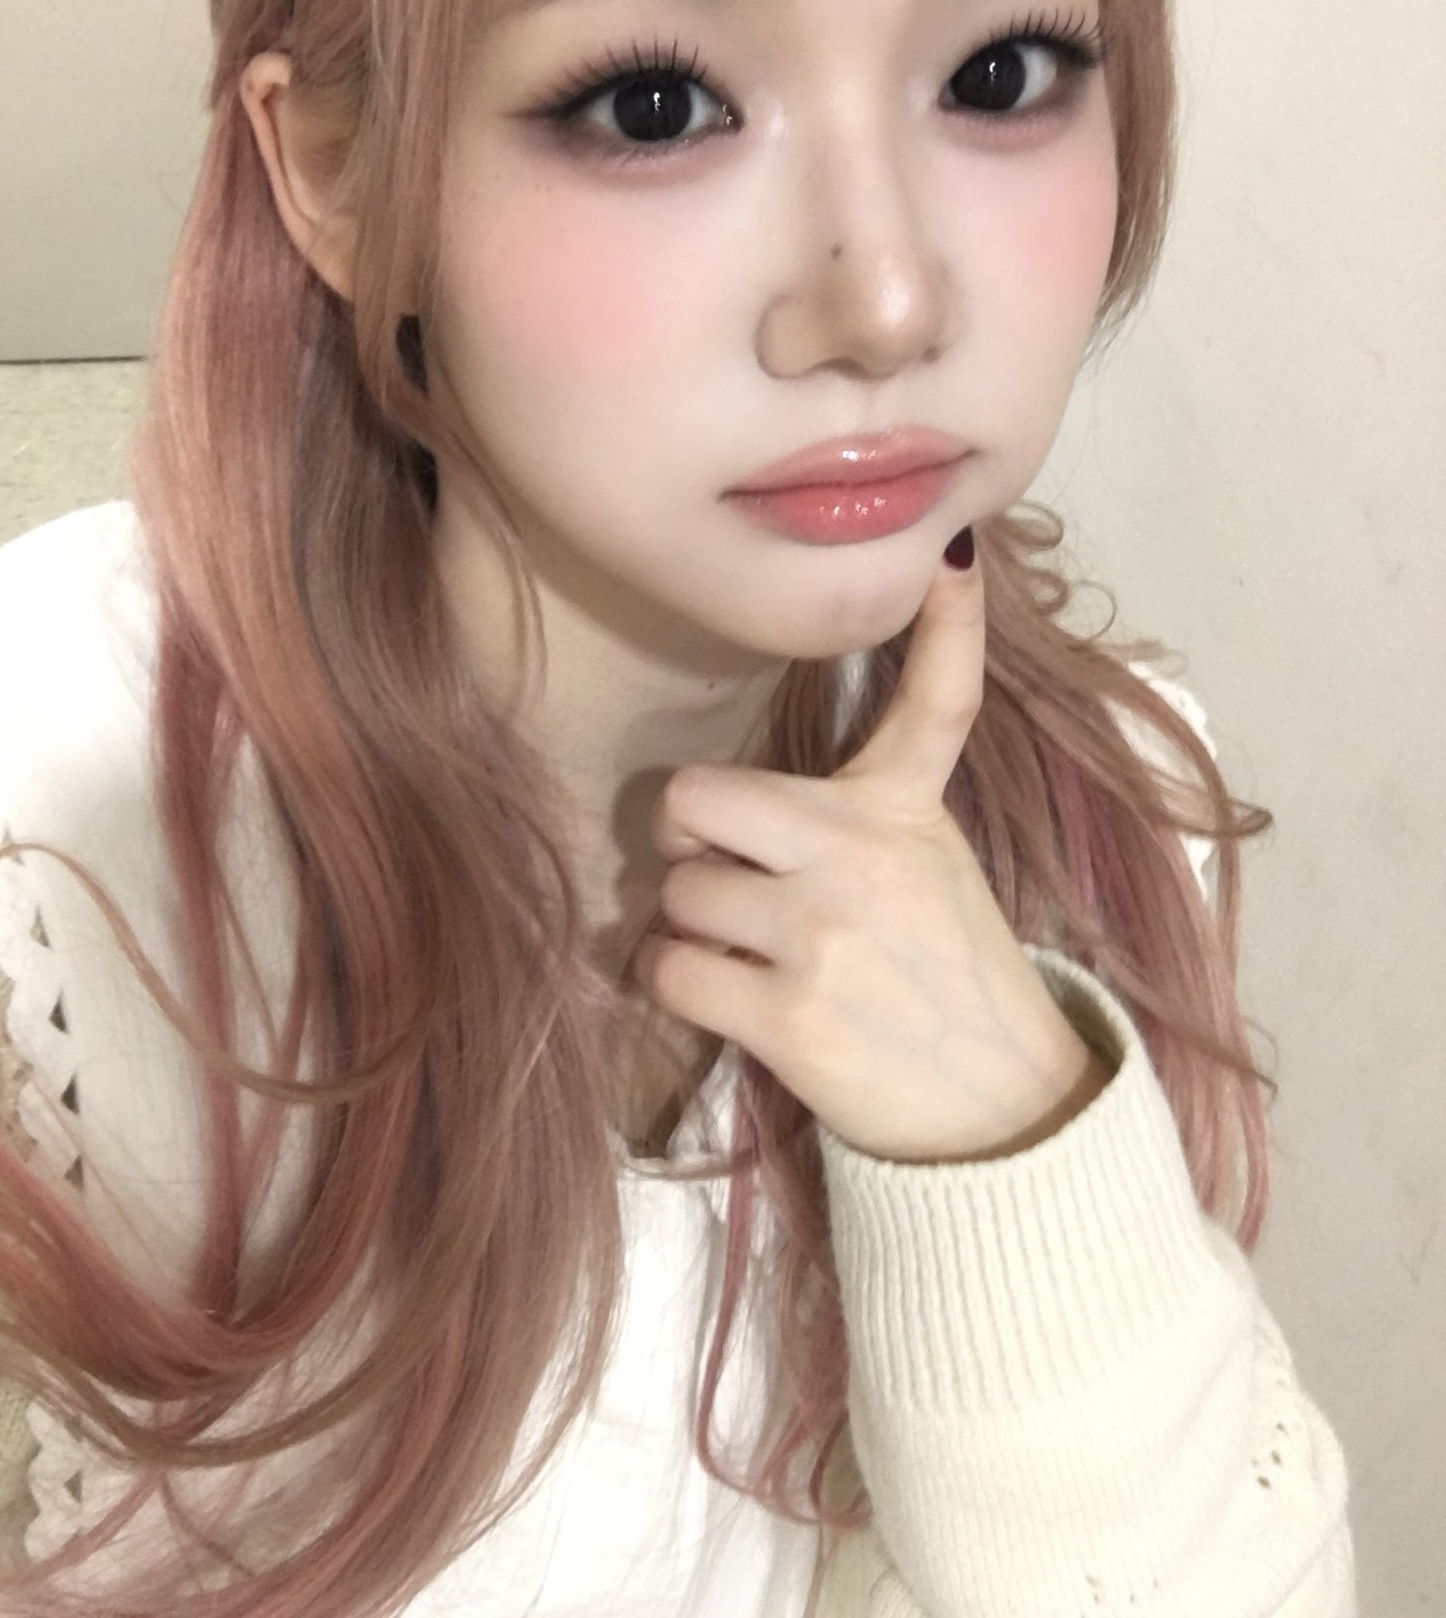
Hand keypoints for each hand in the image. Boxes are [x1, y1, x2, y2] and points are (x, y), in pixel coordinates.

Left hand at [631, 527, 1103, 1164]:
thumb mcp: (930, 862)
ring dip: (686, 926)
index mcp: (905, 809)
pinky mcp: (790, 1015)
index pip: (938, 702)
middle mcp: (863, 856)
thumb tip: (768, 783)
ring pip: (676, 894)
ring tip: (742, 951)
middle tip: (719, 870)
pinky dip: (674, 983)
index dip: (950, 625)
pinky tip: (719, 993)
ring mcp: (825, 933)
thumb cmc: (945, 974)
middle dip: (685, 838)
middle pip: (693, 800)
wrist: (998, 1109)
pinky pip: (669, 970)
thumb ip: (864, 808)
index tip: (953, 558)